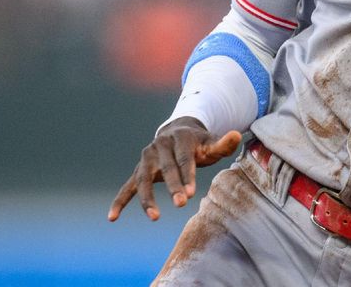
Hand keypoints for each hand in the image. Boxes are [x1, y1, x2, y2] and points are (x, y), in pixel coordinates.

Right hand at [108, 117, 241, 221]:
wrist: (178, 133)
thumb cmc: (199, 144)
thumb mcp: (212, 142)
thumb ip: (224, 143)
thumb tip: (237, 135)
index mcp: (180, 138)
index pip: (183, 158)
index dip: (187, 175)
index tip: (192, 193)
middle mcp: (159, 145)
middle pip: (166, 168)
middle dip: (173, 186)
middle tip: (181, 204)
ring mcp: (147, 158)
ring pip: (144, 179)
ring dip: (148, 198)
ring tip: (155, 217)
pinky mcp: (138, 170)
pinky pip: (127, 187)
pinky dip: (120, 201)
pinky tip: (112, 217)